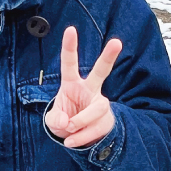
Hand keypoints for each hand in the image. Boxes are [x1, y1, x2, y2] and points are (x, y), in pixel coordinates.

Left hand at [46, 26, 122, 148]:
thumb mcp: (53, 120)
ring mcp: (100, 103)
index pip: (69, 63)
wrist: (77, 137)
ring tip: (69, 130)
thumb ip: (55, 119)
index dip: (70, 47)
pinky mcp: (107, 118)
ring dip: (80, 122)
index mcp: (72, 83)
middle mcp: (89, 89)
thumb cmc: (65, 120)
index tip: (71, 29)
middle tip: (117, 42)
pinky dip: (81, 137)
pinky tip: (72, 141)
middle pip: (101, 71)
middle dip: (108, 57)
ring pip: (96, 109)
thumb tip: (67, 122)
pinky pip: (96, 128)